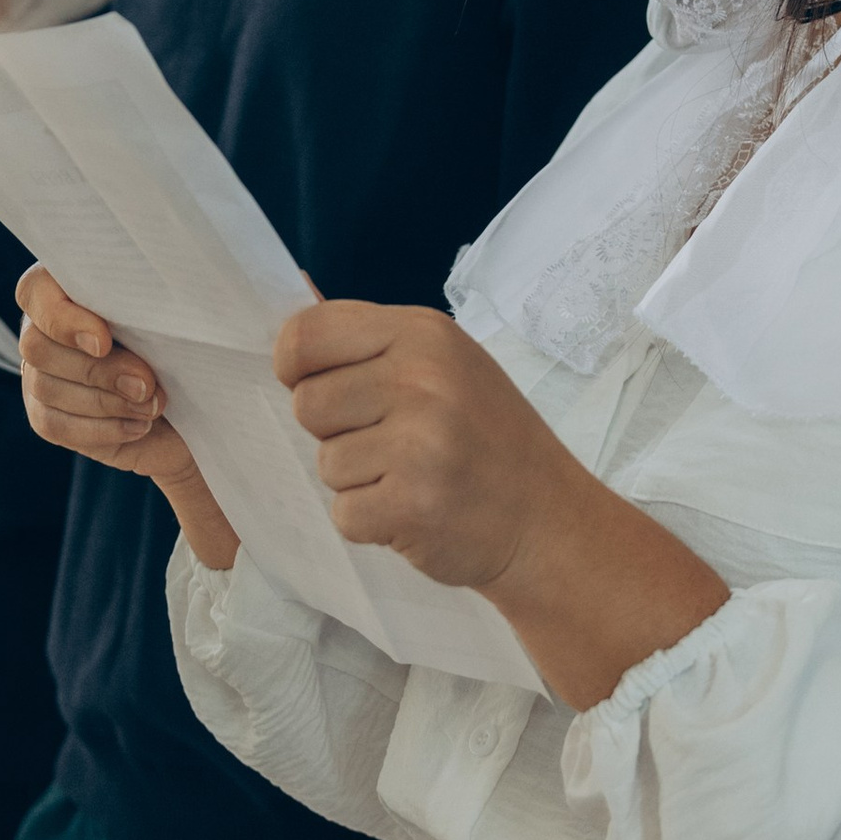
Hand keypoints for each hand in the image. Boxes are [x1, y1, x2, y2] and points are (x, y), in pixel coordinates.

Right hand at [16, 270, 238, 562]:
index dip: (61, 312)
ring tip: (154, 406)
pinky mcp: (50, 416)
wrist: (209, 422)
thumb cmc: (216, 354)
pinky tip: (139, 426)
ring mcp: (44, 373)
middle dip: (99, 371)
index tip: (106, 336)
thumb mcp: (235, 321)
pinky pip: (55, 425)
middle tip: (151, 387)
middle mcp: (51, 323)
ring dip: (105, 403)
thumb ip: (249, 294)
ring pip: (48, 386)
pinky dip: (100, 429)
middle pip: (39, 344)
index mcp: (82, 284)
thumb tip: (291, 279)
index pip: (37, 287)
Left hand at [277, 300, 728, 708]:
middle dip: (335, 431)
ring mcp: (420, 443)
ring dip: (359, 481)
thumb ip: (376, 346)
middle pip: (308, 403)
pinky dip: (371, 523)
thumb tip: (291, 316)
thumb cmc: (489, 439)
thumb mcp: (446, 364)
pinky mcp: (412, 505)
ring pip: (326, 462)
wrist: (549, 522)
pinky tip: (414, 511)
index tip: (311, 383)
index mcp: (425, 334)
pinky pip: (344, 513)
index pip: (308, 332)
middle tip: (390, 443)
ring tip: (412, 478)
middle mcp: (423, 380)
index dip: (294, 364)